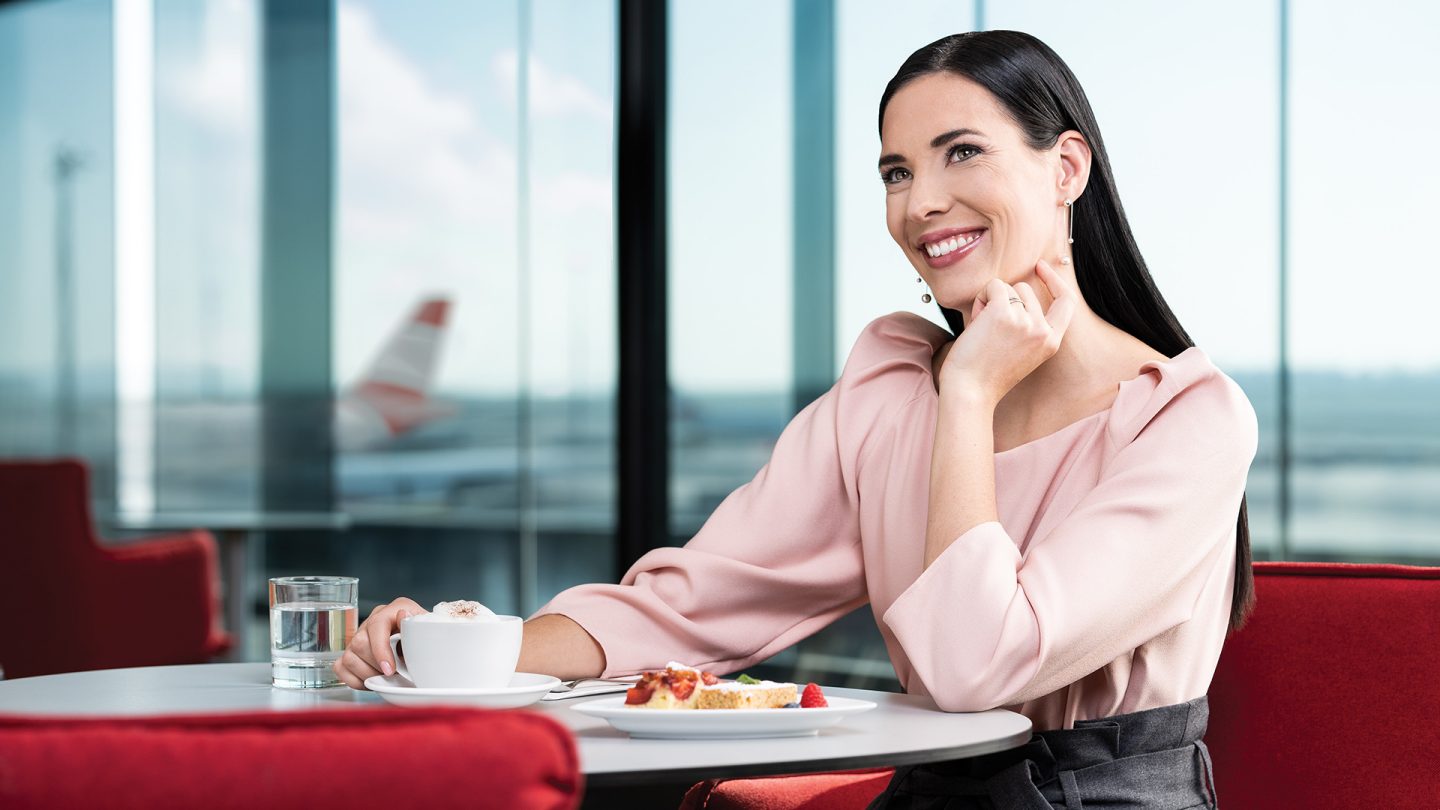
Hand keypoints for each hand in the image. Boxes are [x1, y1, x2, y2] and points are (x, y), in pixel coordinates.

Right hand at [333, 596, 427, 689]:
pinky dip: (356, 680)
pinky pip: (341, 668)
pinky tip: (372, 680)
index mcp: (394, 610)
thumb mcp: (429, 633)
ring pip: (349, 657)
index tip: (389, 670)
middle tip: (393, 675)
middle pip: (359, 643)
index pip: (377, 625)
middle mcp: (373, 620)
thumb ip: (419, 626)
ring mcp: (359, 636)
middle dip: (376, 666)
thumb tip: (404, 616)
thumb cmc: (427, 642)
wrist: (426, 650)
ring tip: (385, 677)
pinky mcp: (351, 653)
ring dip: (367, 674)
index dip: (380, 649)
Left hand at [938, 259, 1076, 403]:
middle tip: (988, 326)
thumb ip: (1026, 325)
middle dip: (1004, 300)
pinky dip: (981, 297)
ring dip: (991, 300)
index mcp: (1051, 342)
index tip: (1040, 267)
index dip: (1054, 282)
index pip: (1066, 302)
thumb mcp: (1020, 352)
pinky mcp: (1004, 312)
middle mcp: (1042, 330)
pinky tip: (975, 320)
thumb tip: (1015, 289)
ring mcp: (1026, 320)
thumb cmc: (986, 375)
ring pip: (1009, 287)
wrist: (970, 391)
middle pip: (1026, 290)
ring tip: (982, 328)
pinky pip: (994, 285)